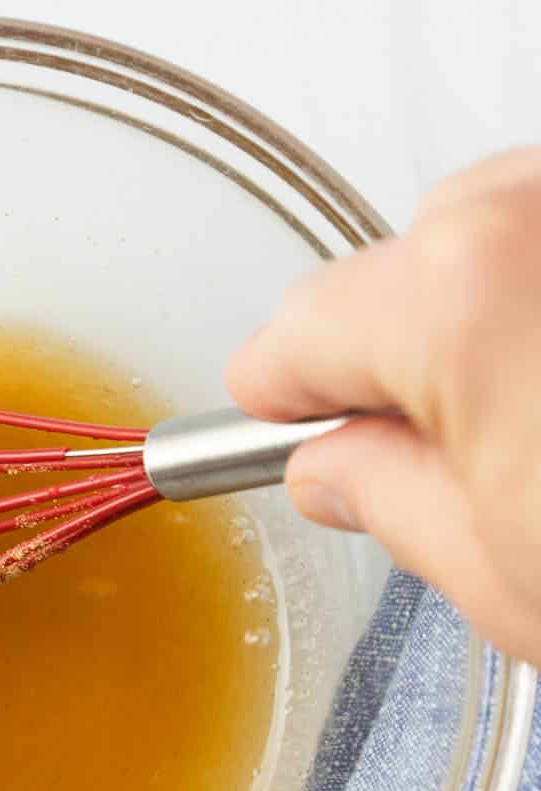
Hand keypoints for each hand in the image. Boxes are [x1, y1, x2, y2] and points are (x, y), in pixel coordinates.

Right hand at [227, 148, 540, 667]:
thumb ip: (392, 505)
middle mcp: (529, 208)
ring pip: (491, 231)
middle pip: (394, 272)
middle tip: (459, 458)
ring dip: (496, 309)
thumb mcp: (515, 582)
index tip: (274, 428)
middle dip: (406, 355)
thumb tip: (340, 471)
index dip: (278, 402)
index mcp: (456, 298)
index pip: (293, 337)